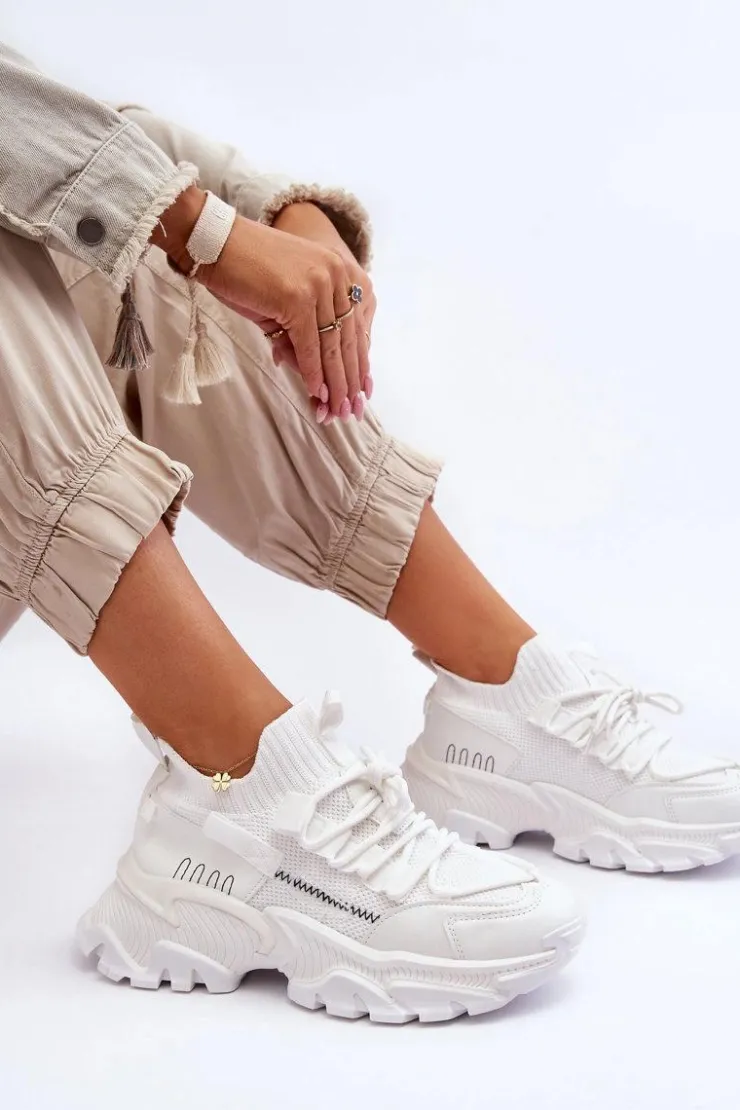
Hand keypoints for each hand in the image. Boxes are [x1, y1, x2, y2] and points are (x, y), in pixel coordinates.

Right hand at [155, 187, 362, 415]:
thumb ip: (306, 334)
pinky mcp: (297, 298)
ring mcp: (318, 285)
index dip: (360, 362)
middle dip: (350, 379)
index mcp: (341, 270)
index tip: (361, 391)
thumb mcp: (286, 300)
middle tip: (352, 410)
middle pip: (348, 338)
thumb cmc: (247, 271)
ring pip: (331, 346)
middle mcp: (336, 274)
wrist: (216, 242)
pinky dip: (313, 373)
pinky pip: (309, 346)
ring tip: (338, 410)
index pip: (356, 326)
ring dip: (335, 383)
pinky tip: (317, 393)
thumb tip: (318, 378)